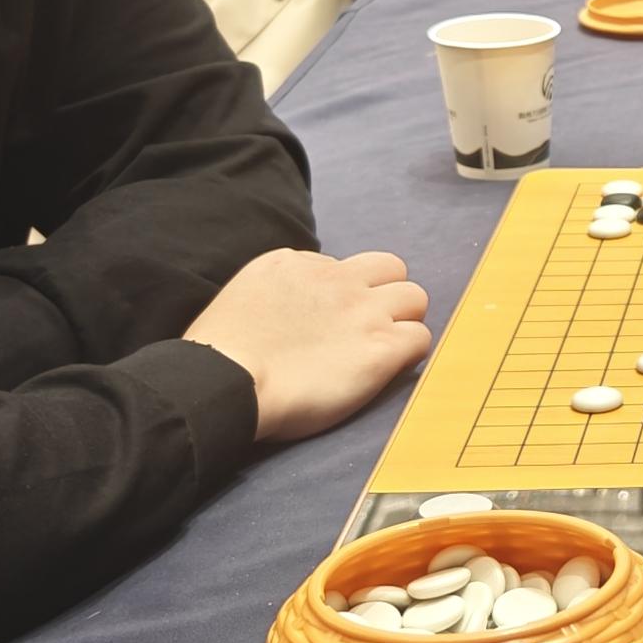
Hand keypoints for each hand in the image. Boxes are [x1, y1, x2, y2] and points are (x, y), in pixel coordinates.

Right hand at [184, 248, 434, 442]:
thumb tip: (294, 309)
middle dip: (386, 297)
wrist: (226, 379)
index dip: (343, 295)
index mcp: (296, 263)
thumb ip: (279, 293)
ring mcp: (363, 311)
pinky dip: (410, 354)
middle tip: (368, 332)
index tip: (330, 323)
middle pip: (391, 269)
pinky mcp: (381, 346)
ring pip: (415, 297)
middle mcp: (336, 278)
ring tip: (380, 351)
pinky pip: (421, 338)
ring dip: (404, 322)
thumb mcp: (246, 297)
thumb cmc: (221, 355)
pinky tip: (387, 372)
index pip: (344, 267)